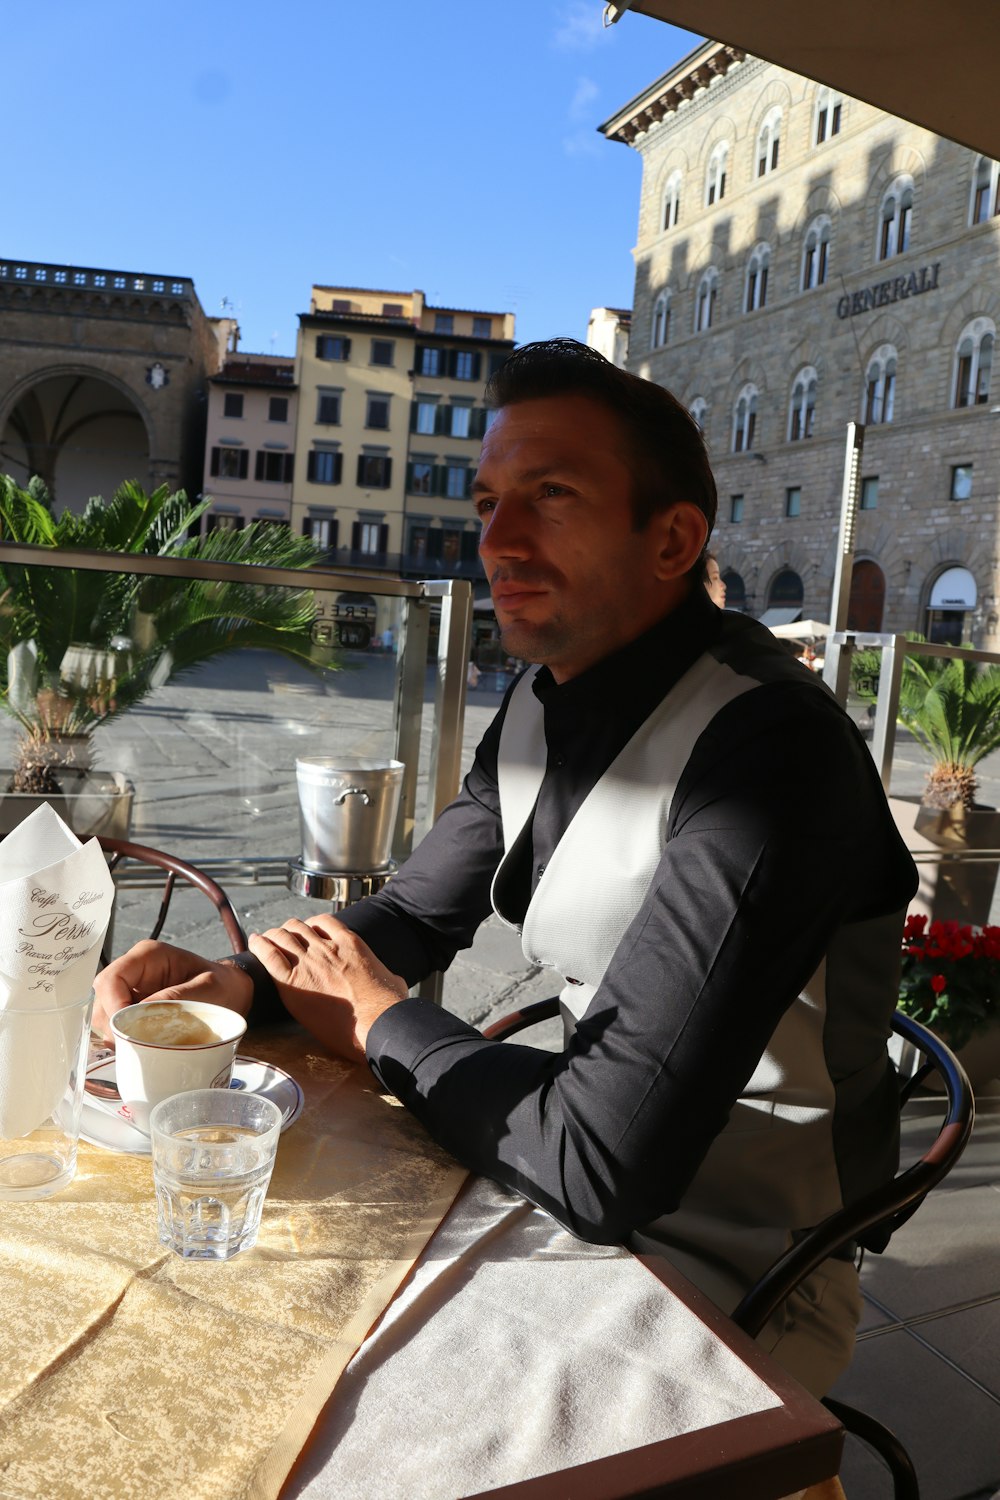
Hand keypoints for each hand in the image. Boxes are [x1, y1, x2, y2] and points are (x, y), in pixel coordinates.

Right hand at [92, 940, 252, 1040]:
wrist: (233, 993)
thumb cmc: (223, 985)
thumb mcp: (207, 990)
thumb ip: (175, 999)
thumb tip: (140, 1016)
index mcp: (148, 956)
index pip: (111, 980)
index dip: (113, 1006)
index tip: (128, 1031)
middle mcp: (134, 971)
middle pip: (102, 1000)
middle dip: (113, 1026)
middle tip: (135, 1045)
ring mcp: (131, 991)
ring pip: (105, 1016)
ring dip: (118, 1035)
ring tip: (143, 1047)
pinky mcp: (133, 1009)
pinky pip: (117, 1026)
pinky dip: (125, 1039)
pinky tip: (143, 1046)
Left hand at [248, 916, 407, 1062]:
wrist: (378, 1023)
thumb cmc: (389, 1008)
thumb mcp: (394, 982)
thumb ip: (388, 976)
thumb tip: (394, 981)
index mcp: (351, 944)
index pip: (323, 921)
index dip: (310, 926)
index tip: (305, 933)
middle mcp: (327, 948)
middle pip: (298, 926)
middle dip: (287, 932)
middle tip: (281, 941)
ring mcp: (309, 963)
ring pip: (282, 935)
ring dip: (271, 937)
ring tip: (264, 941)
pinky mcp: (294, 982)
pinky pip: (269, 955)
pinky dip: (259, 946)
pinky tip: (254, 944)